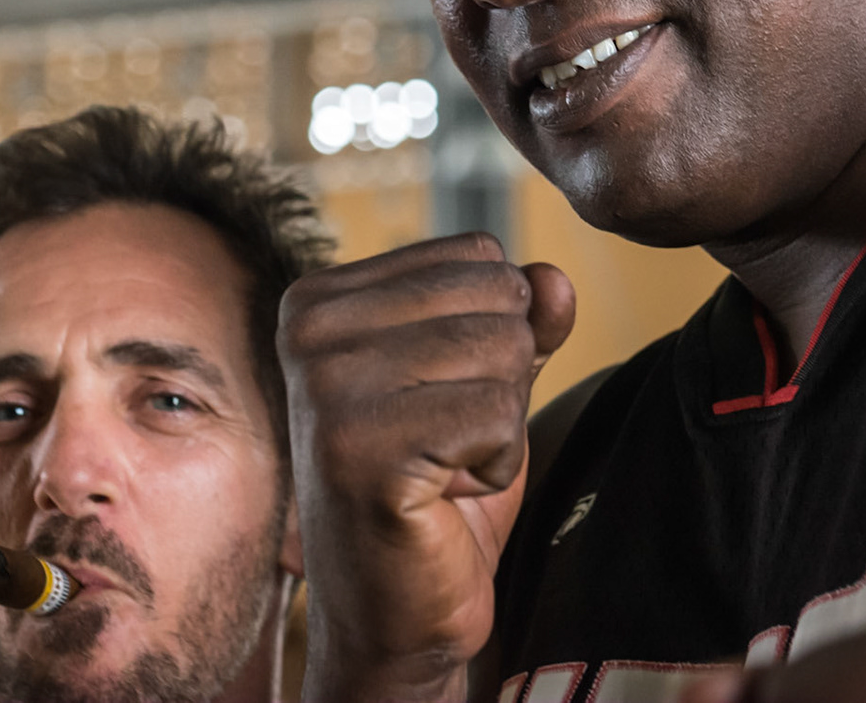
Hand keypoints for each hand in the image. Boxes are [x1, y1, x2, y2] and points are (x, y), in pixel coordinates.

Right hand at [279, 233, 575, 702]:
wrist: (395, 611)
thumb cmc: (436, 491)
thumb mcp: (486, 384)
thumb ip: (520, 320)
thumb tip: (555, 278)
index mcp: (321, 297)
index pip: (476, 254)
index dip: (492, 330)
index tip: (437, 396)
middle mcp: (311, 329)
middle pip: (495, 296)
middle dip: (503, 376)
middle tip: (445, 439)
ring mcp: (328, 387)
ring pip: (503, 350)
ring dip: (500, 422)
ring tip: (442, 465)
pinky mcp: (362, 449)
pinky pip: (497, 416)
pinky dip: (496, 464)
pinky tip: (444, 495)